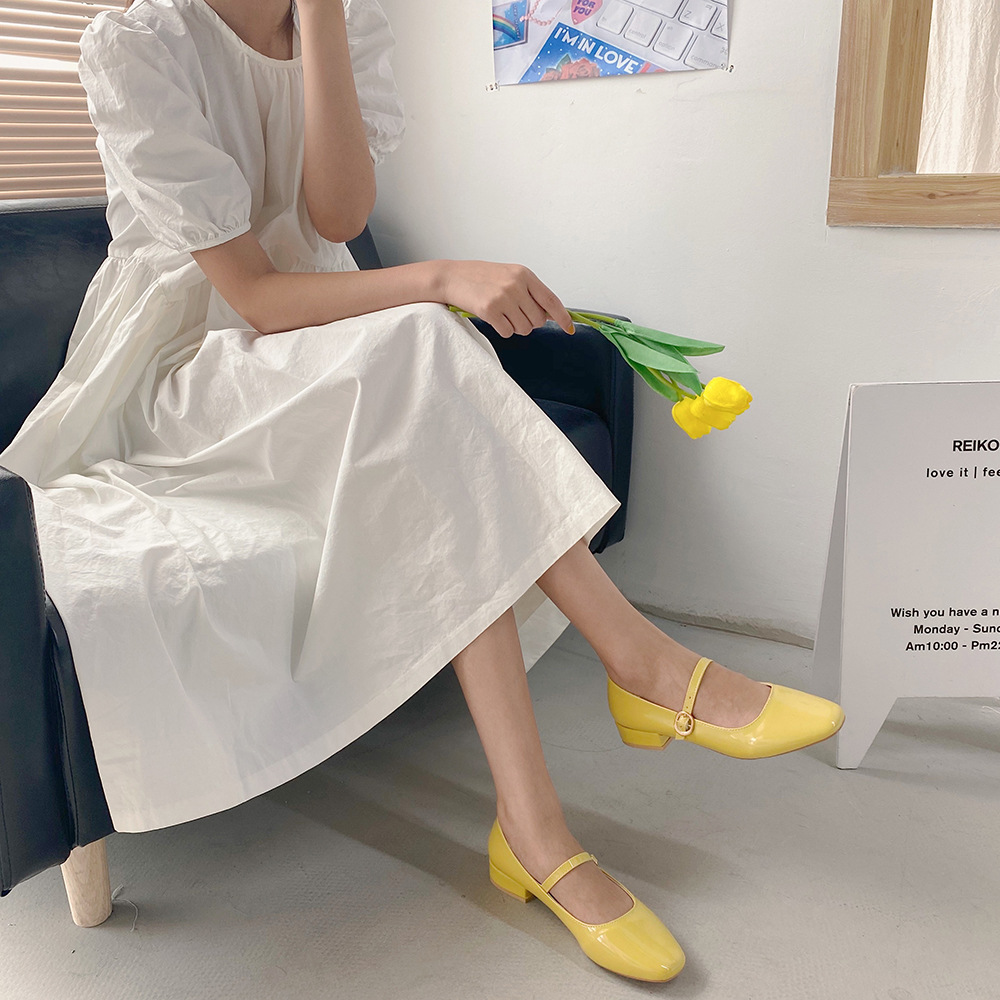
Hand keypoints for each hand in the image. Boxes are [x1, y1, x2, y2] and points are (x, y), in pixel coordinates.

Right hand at [438, 260, 573, 337]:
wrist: (451, 277)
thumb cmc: (480, 277)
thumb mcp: (509, 276)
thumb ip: (530, 292)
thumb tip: (550, 315)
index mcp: (524, 274)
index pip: (551, 299)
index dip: (562, 316)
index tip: (569, 328)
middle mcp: (516, 285)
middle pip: (538, 320)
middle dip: (529, 322)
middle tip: (514, 314)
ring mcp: (503, 297)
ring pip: (524, 328)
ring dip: (515, 327)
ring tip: (502, 314)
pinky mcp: (490, 310)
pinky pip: (508, 332)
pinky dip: (502, 330)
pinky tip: (493, 318)